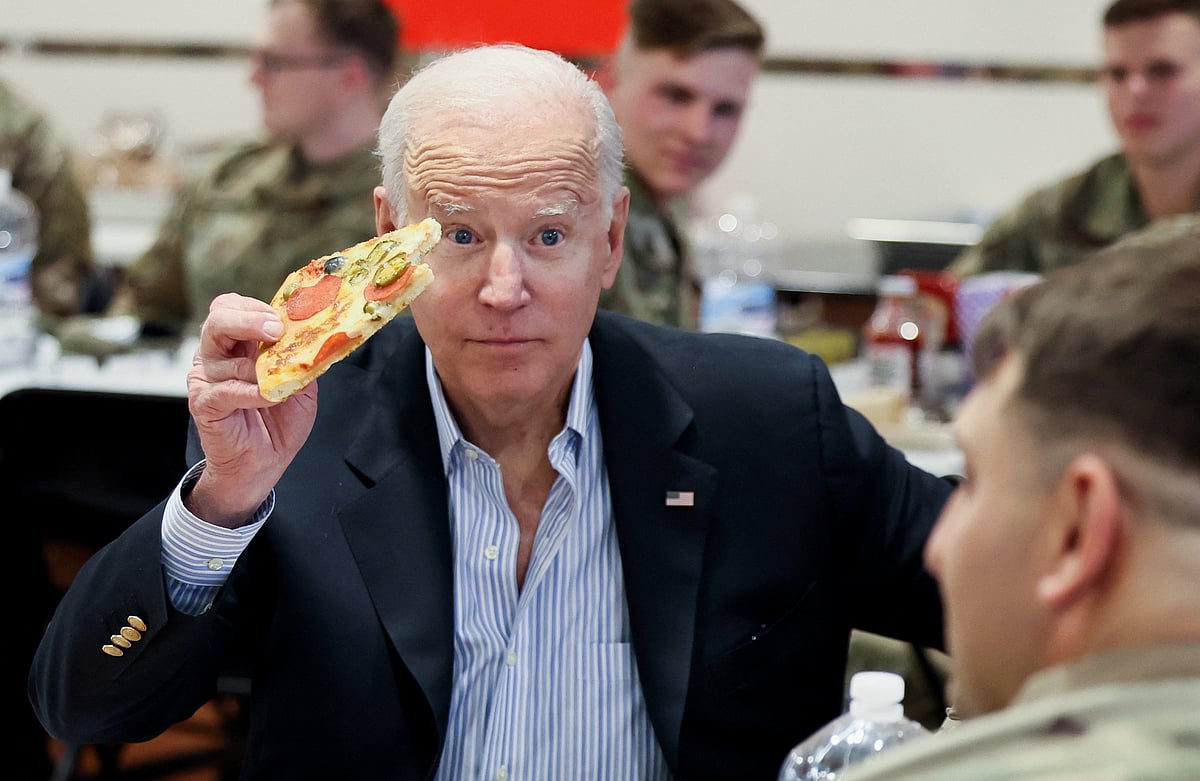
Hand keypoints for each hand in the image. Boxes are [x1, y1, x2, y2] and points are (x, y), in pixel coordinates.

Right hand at [184, 293, 317, 526]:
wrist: (262, 465)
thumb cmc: (278, 423)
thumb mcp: (301, 386)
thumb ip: (304, 361)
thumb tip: (321, 338)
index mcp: (236, 343)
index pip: (231, 306)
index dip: (255, 306)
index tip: (283, 317)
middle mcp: (215, 355)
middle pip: (217, 318)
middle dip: (248, 319)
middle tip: (276, 330)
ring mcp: (206, 379)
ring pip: (223, 355)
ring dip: (258, 366)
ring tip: (280, 381)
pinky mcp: (204, 403)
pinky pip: (227, 389)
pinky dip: (253, 392)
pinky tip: (271, 397)